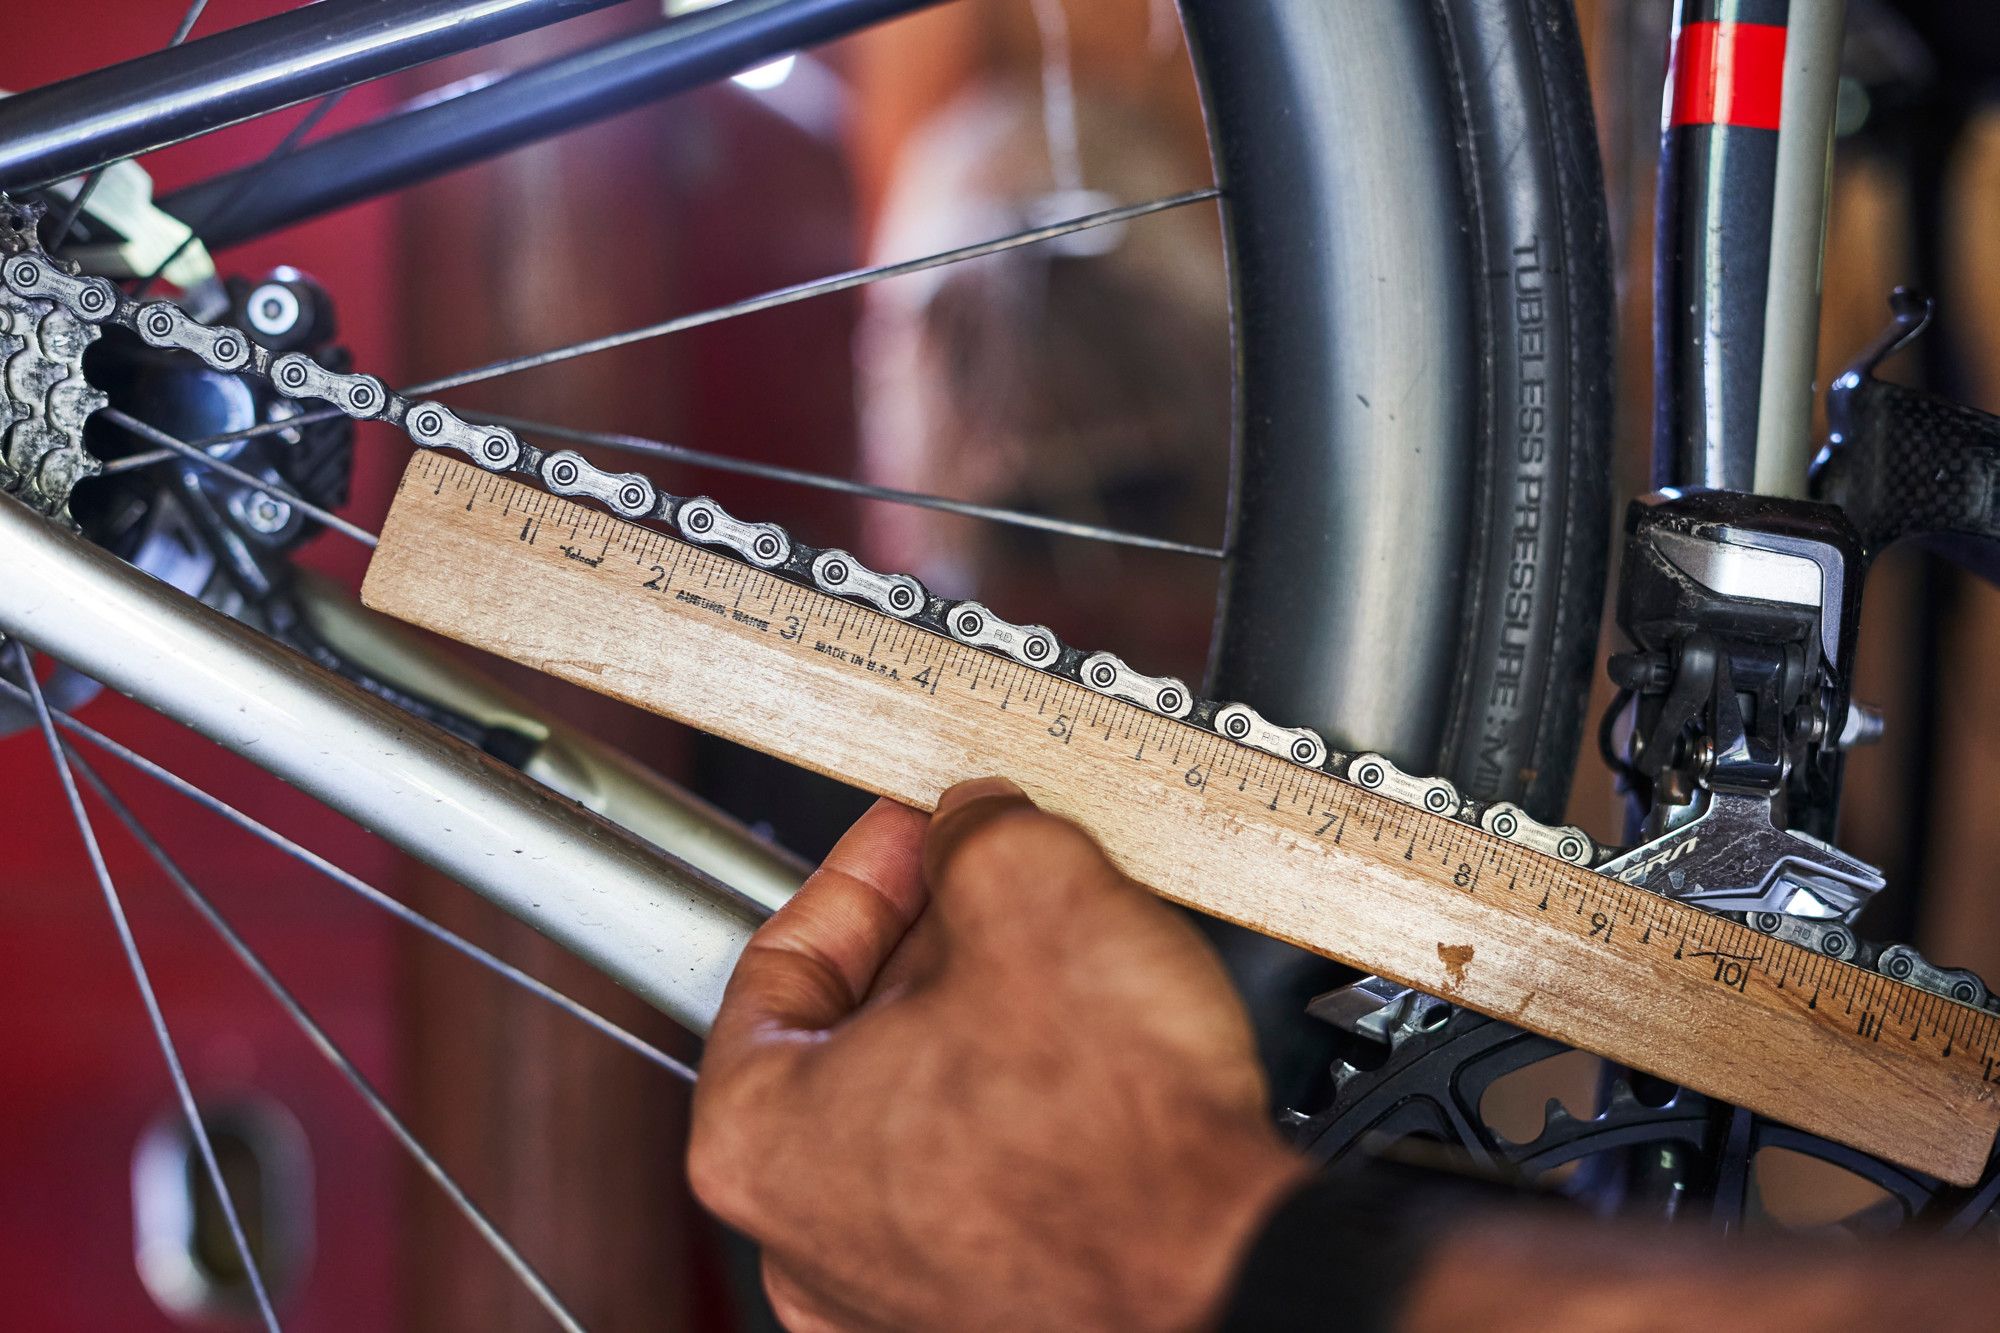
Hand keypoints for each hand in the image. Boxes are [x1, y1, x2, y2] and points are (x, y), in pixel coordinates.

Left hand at [688, 779, 1307, 1331]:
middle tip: (998, 882)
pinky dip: (1022, 1112)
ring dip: (985, 1022)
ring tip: (1064, 964)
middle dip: (933, 941)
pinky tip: (1093, 1063)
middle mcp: (806, 1241)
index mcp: (756, 1140)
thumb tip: (977, 824)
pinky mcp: (982, 1317)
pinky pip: (979, 1181)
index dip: (866, 871)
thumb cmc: (1122, 1154)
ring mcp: (891, 1297)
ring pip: (921, 1109)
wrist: (1237, 1285)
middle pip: (853, 1035)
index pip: (782, 957)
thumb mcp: (1034, 893)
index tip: (917, 837)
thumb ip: (975, 831)